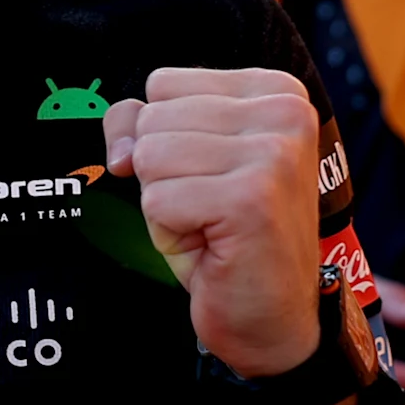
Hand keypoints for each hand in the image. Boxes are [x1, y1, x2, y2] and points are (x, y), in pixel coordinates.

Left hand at [102, 66, 322, 375]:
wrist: (274, 320)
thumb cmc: (230, 240)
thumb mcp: (186, 163)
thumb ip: (144, 125)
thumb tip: (120, 146)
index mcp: (275, 92)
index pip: (163, 84)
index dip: (165, 139)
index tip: (210, 176)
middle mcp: (284, 112)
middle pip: (153, 118)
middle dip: (164, 175)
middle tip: (209, 209)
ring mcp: (272, 154)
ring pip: (150, 156)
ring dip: (165, 204)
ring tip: (210, 225)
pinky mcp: (250, 197)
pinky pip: (157, 199)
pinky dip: (169, 233)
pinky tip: (212, 245)